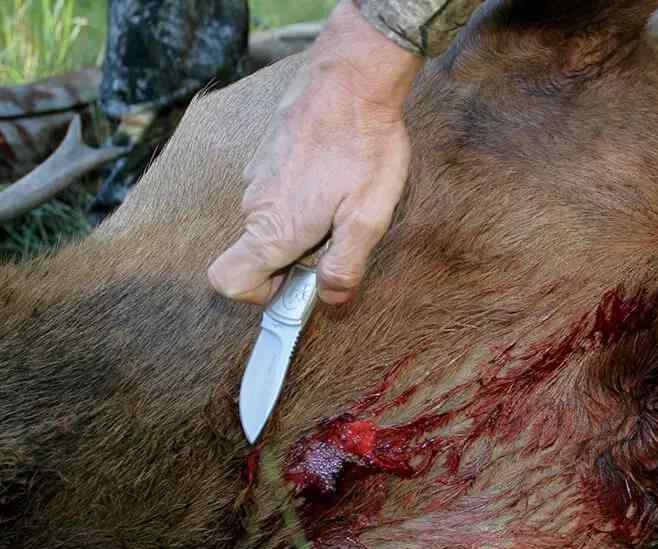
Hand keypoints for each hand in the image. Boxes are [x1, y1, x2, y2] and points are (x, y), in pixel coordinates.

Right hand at [208, 0, 422, 304]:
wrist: (350, 80)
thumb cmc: (363, 148)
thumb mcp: (368, 218)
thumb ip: (346, 265)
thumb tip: (330, 299)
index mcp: (275, 229)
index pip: (228, 280)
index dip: (258, 294)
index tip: (295, 283)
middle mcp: (255, 205)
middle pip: (257, 253)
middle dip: (294, 257)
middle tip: (337, 234)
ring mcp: (255, 177)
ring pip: (269, 220)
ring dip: (300, 223)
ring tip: (341, 198)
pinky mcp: (265, 156)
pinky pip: (275, 192)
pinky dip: (299, 195)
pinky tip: (333, 174)